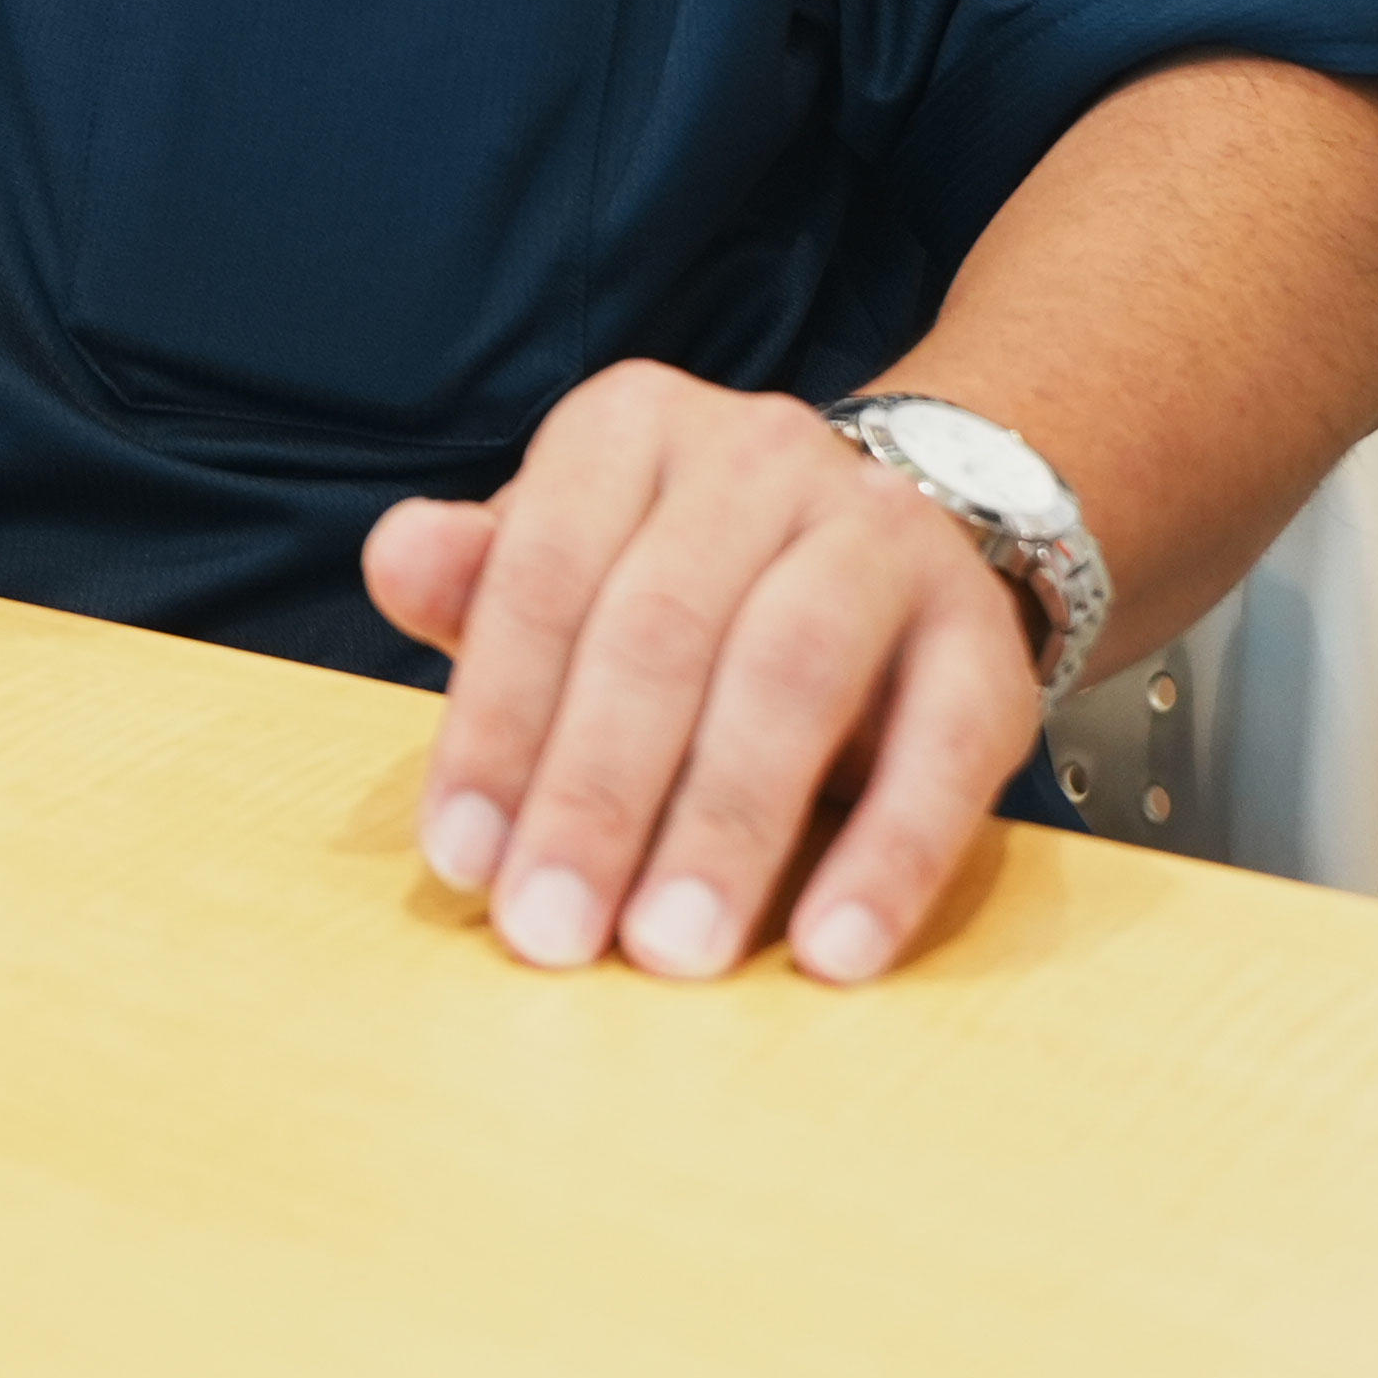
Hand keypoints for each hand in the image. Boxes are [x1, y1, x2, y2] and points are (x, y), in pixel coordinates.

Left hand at [364, 364, 1042, 986]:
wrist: (885, 540)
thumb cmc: (682, 578)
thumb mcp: (569, 560)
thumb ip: (481, 580)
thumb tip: (397, 560)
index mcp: (627, 427)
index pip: (540, 576)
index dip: (493, 724)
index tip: (461, 861)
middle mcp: (756, 453)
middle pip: (658, 631)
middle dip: (595, 796)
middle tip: (551, 932)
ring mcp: (879, 532)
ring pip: (789, 674)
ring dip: (724, 826)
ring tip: (670, 951)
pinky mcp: (980, 633)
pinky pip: (940, 750)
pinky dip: (886, 857)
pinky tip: (831, 948)